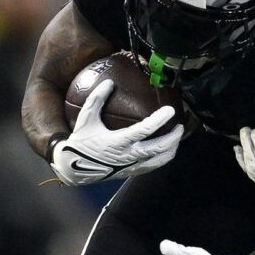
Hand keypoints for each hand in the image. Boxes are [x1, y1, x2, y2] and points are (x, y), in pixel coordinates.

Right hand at [50, 80, 182, 185]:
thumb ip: (96, 99)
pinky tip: (166, 148)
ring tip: (177, 137)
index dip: (159, 120)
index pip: (144, 130)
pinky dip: (164, 157)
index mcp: (117, 142)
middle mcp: (127, 156)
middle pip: (158, 148)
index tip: (170, 110)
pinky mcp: (132, 172)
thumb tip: (109, 82)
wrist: (75, 167)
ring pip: (160, 160)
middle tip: (180, 125)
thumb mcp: (86, 118)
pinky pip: (153, 166)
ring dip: (172, 148)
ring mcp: (131, 166)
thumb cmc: (82, 140)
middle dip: (173, 137)